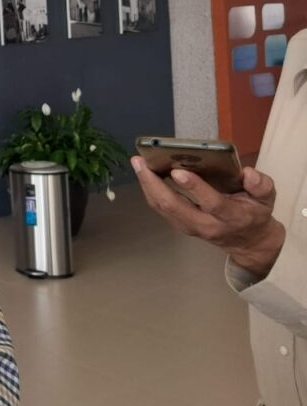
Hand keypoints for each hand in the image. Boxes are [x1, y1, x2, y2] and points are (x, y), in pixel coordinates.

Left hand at [131, 157, 285, 276]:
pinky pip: (160, 207)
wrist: (249, 242)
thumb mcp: (266, 199)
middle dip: (154, 183)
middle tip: (141, 162)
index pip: (211, 203)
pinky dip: (149, 190)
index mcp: (230, 216)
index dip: (194, 187)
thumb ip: (260, 185)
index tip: (178, 171)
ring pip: (162, 207)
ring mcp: (189, 227)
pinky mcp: (179, 224)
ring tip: (138, 163)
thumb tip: (247, 173)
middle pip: (174, 206)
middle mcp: (205, 224)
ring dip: (147, 185)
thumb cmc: (255, 214)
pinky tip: (143, 173)